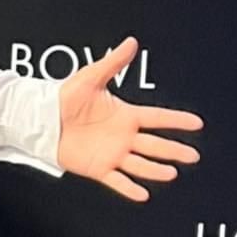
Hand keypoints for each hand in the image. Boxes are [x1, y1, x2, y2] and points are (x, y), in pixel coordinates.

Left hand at [57, 36, 202, 201]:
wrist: (40, 118)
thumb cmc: (63, 97)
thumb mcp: (89, 78)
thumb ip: (112, 62)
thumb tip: (130, 42)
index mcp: (124, 115)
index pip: (157, 117)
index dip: (177, 120)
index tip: (196, 123)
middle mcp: (123, 136)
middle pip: (155, 145)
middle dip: (174, 150)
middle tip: (193, 155)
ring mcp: (112, 153)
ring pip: (141, 164)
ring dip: (156, 170)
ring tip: (171, 173)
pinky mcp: (98, 167)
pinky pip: (117, 181)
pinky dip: (130, 189)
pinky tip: (143, 194)